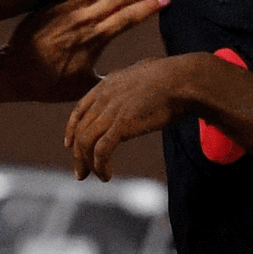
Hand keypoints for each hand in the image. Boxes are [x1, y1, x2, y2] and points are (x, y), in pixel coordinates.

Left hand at [0, 0, 167, 101]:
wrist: (9, 71)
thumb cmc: (44, 84)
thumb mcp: (80, 87)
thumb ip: (103, 80)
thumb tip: (124, 82)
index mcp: (92, 40)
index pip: (127, 19)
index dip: (147, 7)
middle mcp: (82, 21)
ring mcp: (65, 10)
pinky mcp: (51, 5)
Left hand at [65, 54, 206, 180]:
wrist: (182, 80)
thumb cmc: (173, 78)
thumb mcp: (144, 76)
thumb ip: (134, 87)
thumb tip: (142, 91)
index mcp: (107, 85)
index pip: (79, 110)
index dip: (71, 129)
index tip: (70, 145)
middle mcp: (104, 97)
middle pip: (80, 130)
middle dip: (78, 154)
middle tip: (81, 172)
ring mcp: (111, 111)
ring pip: (85, 142)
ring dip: (88, 164)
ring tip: (97, 177)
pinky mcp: (122, 125)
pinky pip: (101, 150)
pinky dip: (100, 166)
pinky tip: (106, 175)